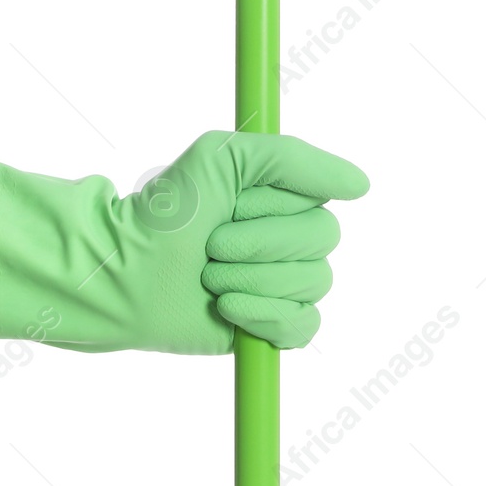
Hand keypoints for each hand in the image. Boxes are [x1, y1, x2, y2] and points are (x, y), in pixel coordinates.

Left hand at [0, 131, 368, 353]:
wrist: (124, 273)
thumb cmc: (166, 213)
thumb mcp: (221, 159)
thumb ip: (290, 159)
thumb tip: (361, 186)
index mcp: (283, 196)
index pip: (322, 203)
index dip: (274, 211)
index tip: (229, 208)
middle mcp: (290, 236)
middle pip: (323, 244)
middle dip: (257, 247)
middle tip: (209, 246)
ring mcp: (284, 282)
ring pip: (313, 285)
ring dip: (250, 281)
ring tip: (207, 276)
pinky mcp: (273, 325)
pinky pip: (303, 326)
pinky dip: (264, 317)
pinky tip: (226, 308)